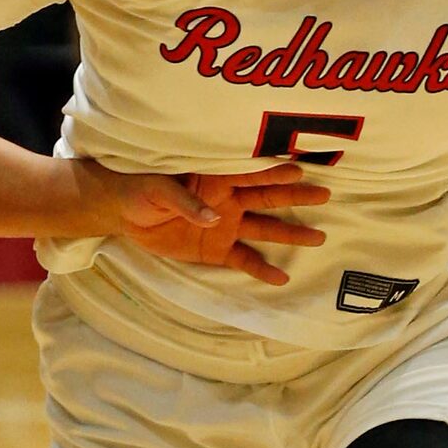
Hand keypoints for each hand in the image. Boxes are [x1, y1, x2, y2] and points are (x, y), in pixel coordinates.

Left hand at [89, 162, 331, 286]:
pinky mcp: (216, 250)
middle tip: (324, 195)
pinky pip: (244, 260)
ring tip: (318, 237)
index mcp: (214, 178)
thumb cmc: (139, 187)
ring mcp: (225, 226)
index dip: (272, 171)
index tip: (299, 169)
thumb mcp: (156, 188)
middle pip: (267, 198)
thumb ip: (184, 200)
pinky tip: (282, 278)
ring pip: (264, 229)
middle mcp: (228, 200)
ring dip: (290, 233)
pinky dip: (262, 269)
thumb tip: (213, 218)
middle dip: (296, 196)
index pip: (249, 173)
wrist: (123, 212)